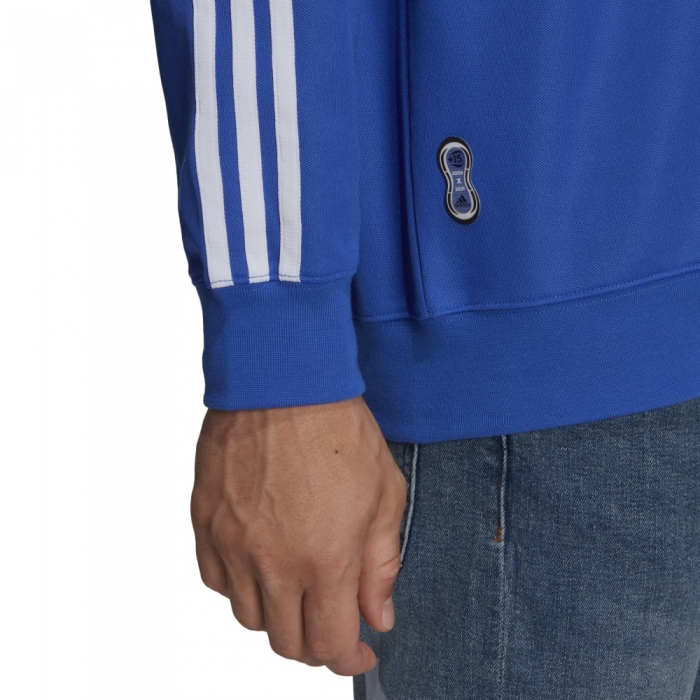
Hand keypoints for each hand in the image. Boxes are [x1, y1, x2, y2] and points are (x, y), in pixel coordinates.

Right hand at [191, 395, 407, 675]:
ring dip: (277, 615)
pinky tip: (260, 562)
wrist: (285, 381)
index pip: (330, 645)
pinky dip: (239, 585)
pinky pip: (215, 580)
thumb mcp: (385, 494)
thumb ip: (382, 564)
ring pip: (248, 617)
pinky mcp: (205, 521)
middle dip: (315, 644)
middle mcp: (272, 562)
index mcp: (325, 559)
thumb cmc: (339, 429)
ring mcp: (232, 543)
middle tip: (331, 621)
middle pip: (286, 643)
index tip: (359, 649)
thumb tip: (379, 617)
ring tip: (297, 587)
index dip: (348, 658)